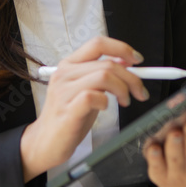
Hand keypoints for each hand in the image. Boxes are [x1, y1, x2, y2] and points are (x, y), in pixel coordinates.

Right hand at [20, 36, 149, 181]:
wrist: (45, 143)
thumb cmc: (69, 116)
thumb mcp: (86, 89)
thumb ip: (102, 74)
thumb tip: (125, 60)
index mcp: (69, 64)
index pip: (98, 43)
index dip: (122, 48)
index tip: (137, 60)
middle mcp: (65, 73)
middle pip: (107, 63)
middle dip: (132, 77)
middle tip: (140, 92)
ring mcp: (64, 91)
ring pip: (104, 76)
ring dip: (123, 89)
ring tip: (125, 101)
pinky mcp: (68, 110)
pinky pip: (94, 96)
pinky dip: (106, 101)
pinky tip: (105, 108)